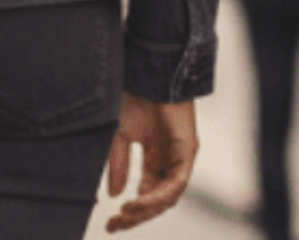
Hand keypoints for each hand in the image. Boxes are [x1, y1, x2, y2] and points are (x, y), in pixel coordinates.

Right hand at [105, 93, 197, 231]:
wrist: (147, 74)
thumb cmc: (135, 98)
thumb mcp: (121, 136)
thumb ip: (118, 165)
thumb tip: (114, 194)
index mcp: (154, 159)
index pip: (144, 195)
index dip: (129, 211)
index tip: (110, 223)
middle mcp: (168, 162)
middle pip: (156, 200)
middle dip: (136, 215)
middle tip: (116, 224)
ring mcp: (179, 158)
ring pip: (167, 196)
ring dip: (147, 208)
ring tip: (127, 212)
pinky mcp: (188, 151)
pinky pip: (177, 182)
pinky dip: (159, 194)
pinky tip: (141, 200)